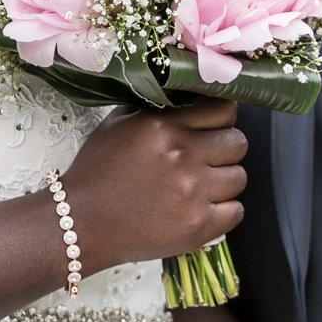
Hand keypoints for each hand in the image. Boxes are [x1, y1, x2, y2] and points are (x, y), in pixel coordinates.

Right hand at [62, 100, 246, 271]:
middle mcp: (183, 155)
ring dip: (224, 180)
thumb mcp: (119, 124)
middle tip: (207, 158)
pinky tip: (201, 208)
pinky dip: (224, 210)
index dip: (222, 117)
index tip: (216, 124)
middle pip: (238, 142)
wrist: (81, 223)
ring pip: (240, 177)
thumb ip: (155, 106)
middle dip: (225, 148)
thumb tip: (187, 94)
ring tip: (200, 185)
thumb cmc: (97, 173)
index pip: (224, 109)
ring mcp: (193, 193)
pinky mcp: (198, 226)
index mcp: (164, 126)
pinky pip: (236, 211)